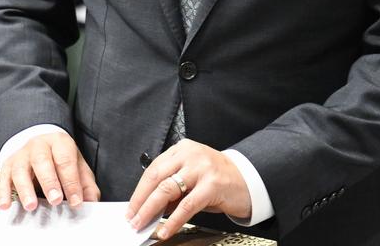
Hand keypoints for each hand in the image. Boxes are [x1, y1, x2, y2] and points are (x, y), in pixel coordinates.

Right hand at [0, 131, 99, 211]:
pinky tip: (6, 205)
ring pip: (20, 170)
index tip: (76, 200)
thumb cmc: (59, 157)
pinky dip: (3, 193)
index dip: (71, 181)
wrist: (39, 144)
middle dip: (49, 182)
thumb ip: (85, 182)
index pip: (66, 160)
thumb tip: (92, 199)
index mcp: (59, 142)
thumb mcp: (76, 164)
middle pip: (42, 161)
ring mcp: (21, 155)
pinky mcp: (7, 166)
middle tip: (55, 200)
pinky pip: (2, 179)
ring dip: (25, 189)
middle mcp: (38, 146)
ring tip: (31, 205)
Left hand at [127, 139, 250, 239]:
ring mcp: (202, 168)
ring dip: (150, 210)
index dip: (139, 190)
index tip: (131, 208)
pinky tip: (166, 230)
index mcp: (183, 149)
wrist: (248, 180)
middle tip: (132, 219)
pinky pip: (186, 206)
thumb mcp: (192, 176)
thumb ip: (173, 187)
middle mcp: (191, 154)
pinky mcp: (212, 184)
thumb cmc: (218, 178)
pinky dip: (173, 220)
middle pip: (156, 177)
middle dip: (140, 201)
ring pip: (167, 189)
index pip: (153, 168)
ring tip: (142, 224)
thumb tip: (149, 208)